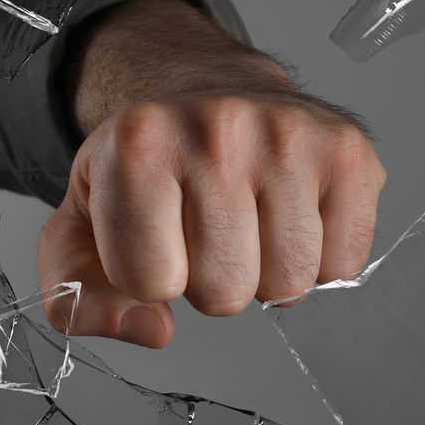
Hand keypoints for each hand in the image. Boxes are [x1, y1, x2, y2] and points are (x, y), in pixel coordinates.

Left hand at [38, 0, 385, 346]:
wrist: (205, 93)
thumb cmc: (144, 168)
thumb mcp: (80, 227)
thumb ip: (78, 297)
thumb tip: (154, 331)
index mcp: (137, 143)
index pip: (149, 282)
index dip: (150, 274)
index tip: (153, 231)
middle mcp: (216, 127)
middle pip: (224, 291)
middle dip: (210, 280)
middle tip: (204, 227)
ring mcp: (288, 133)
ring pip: (288, 283)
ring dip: (265, 272)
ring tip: (247, 220)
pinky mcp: (345, 148)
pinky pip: (343, 264)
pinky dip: (319, 259)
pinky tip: (291, 214)